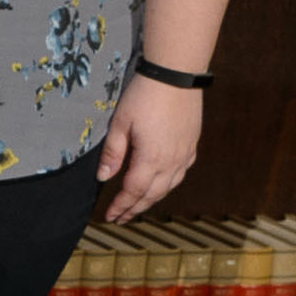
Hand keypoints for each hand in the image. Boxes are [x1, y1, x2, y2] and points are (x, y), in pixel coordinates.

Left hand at [98, 75, 203, 220]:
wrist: (176, 77)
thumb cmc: (144, 97)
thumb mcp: (120, 124)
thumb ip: (113, 153)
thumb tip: (103, 178)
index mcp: (152, 159)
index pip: (134, 191)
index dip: (121, 206)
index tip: (110, 216)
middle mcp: (172, 161)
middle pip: (153, 194)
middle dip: (135, 208)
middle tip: (120, 218)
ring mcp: (185, 154)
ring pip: (169, 186)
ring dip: (152, 199)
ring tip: (137, 206)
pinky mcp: (192, 145)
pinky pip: (180, 173)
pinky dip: (167, 185)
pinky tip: (160, 185)